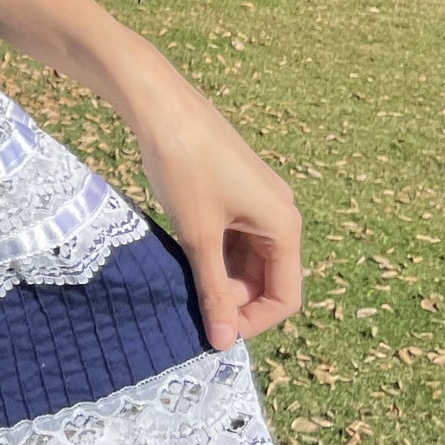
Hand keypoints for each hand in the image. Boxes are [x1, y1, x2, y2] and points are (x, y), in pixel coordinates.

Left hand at [118, 62, 303, 349]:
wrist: (159, 103)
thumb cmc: (183, 165)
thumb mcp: (198, 235)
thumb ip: (213, 290)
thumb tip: (223, 341)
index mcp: (284, 225)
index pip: (285, 297)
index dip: (253, 322)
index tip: (215, 332)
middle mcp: (279, 212)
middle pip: (269, 279)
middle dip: (235, 300)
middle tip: (193, 307)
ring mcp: (257, 200)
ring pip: (248, 259)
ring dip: (222, 278)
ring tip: (184, 284)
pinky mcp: (235, 190)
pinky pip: (234, 236)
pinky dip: (214, 254)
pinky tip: (185, 258)